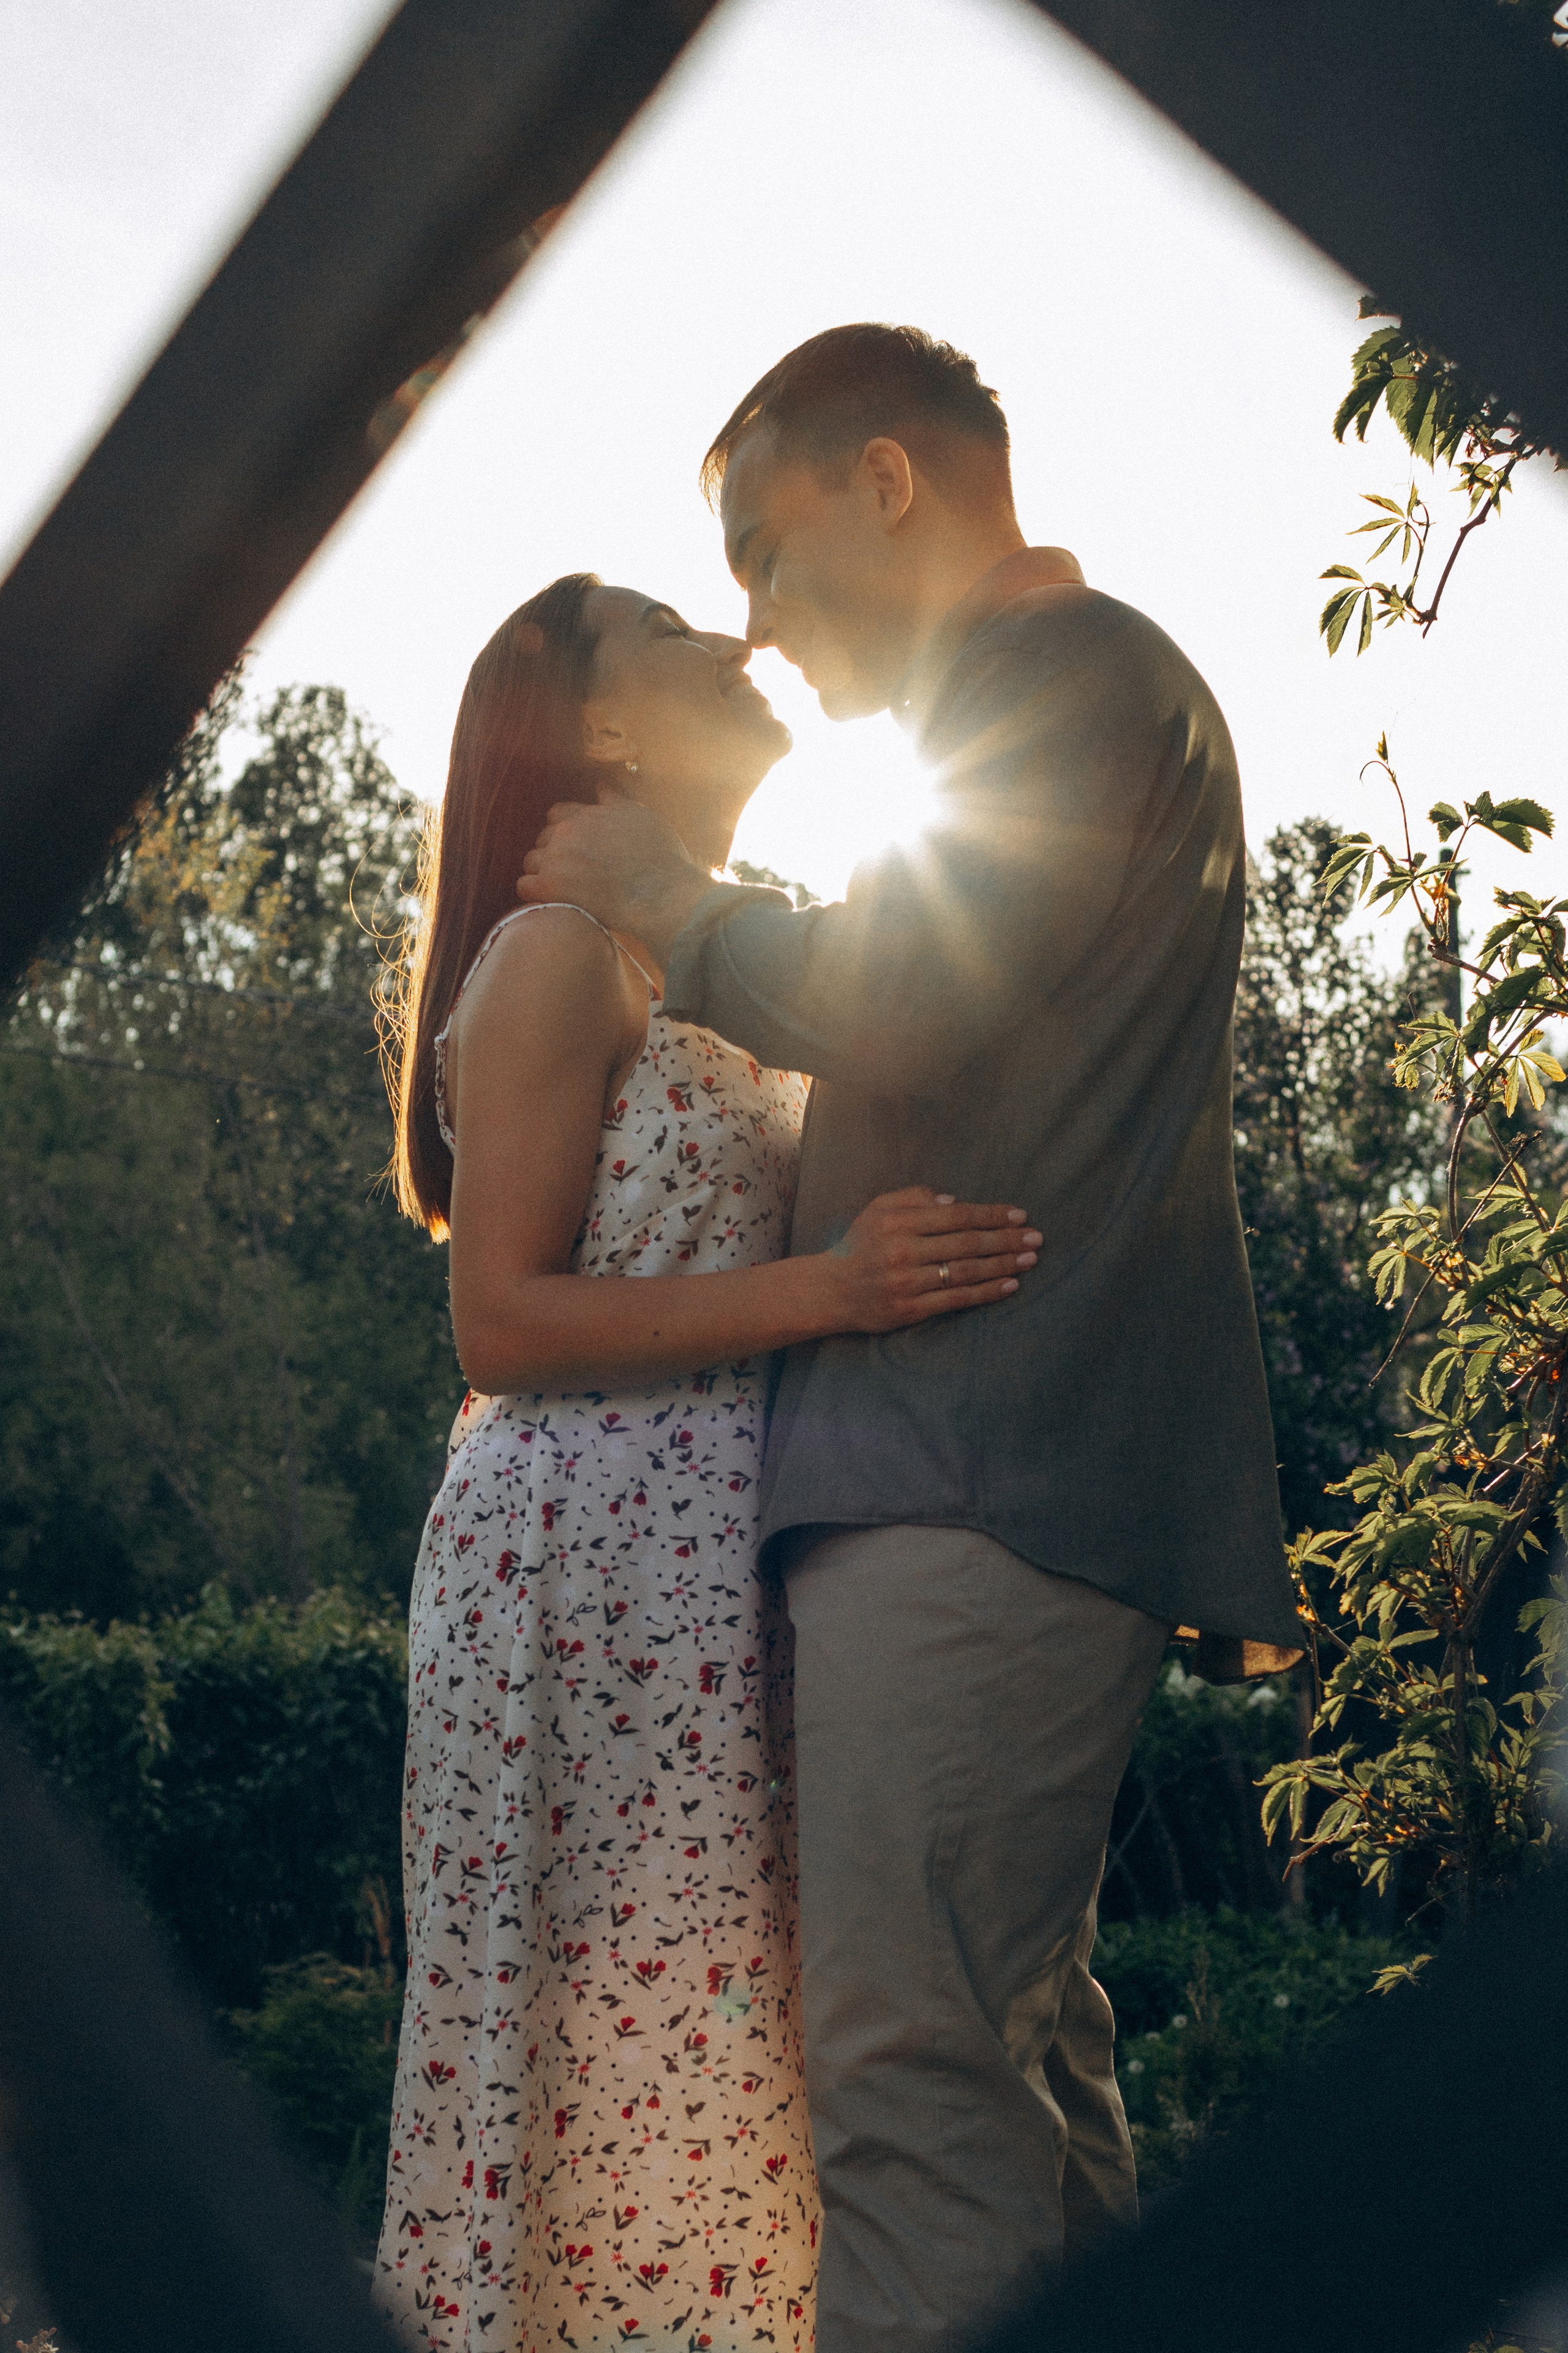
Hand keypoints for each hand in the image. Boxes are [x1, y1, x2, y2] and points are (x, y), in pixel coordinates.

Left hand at [518, 787, 713, 958]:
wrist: (660, 893)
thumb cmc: (659, 855)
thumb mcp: (641, 816)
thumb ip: (615, 800)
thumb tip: (601, 785)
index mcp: (586, 814)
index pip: (557, 814)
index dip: (563, 829)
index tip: (575, 845)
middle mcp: (567, 832)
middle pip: (543, 838)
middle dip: (554, 852)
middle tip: (572, 871)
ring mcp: (557, 859)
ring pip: (531, 861)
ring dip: (542, 872)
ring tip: (561, 887)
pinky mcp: (551, 887)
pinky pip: (525, 886)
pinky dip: (534, 892)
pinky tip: (551, 900)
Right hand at [818, 1187, 1040, 1333]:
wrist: (831, 1290)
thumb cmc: (861, 1244)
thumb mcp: (878, 1209)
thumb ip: (914, 1197)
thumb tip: (955, 1201)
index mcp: (897, 1222)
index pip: (956, 1216)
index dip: (991, 1215)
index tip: (1020, 1215)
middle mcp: (902, 1251)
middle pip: (966, 1243)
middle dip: (1006, 1240)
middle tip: (1037, 1237)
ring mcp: (907, 1283)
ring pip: (965, 1272)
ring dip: (1003, 1265)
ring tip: (1030, 1259)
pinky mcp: (910, 1310)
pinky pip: (956, 1300)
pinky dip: (986, 1292)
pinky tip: (1009, 1286)